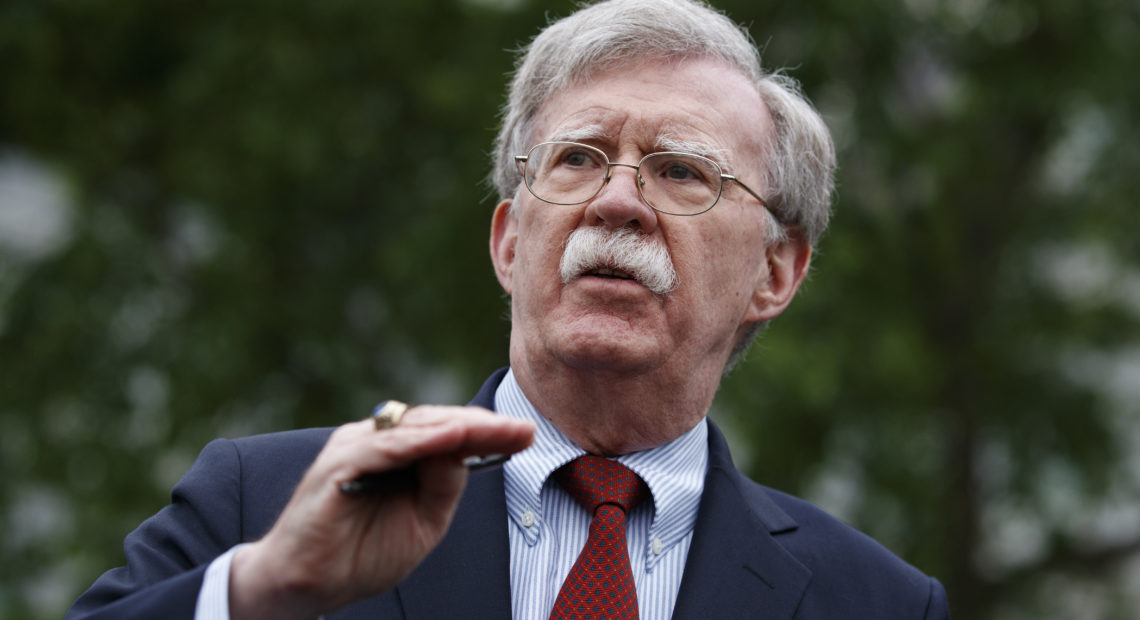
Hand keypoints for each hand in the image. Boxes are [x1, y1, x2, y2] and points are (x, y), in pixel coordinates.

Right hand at [228, 405, 534, 618]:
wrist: (306, 586)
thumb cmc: (361, 554)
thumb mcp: (422, 522)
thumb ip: (443, 487)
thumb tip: (466, 451)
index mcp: (399, 454)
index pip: (448, 433)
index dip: (488, 432)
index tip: (528, 435)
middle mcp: (377, 441)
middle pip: (437, 422)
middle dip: (484, 425)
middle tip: (524, 429)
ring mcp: (356, 448)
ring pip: (415, 427)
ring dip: (459, 426)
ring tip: (496, 428)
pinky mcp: (337, 464)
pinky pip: (384, 447)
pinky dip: (418, 441)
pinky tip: (451, 439)